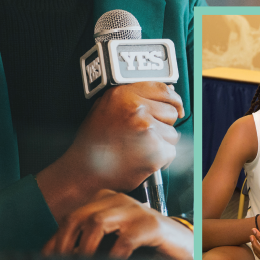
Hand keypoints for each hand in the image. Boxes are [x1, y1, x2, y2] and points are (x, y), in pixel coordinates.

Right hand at [37, 82, 183, 218]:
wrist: (84, 170)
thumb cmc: (94, 142)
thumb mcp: (106, 106)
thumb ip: (133, 96)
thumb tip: (167, 91)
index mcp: (124, 94)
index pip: (163, 89)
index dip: (172, 99)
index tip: (176, 106)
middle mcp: (136, 109)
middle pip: (171, 112)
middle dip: (163, 124)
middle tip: (144, 135)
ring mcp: (147, 130)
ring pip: (172, 134)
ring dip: (161, 143)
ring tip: (140, 148)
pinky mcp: (154, 151)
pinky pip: (170, 152)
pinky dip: (160, 159)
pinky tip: (143, 159)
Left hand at [42, 190, 192, 259]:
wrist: (183, 245)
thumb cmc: (145, 244)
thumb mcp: (113, 241)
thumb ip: (91, 243)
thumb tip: (61, 256)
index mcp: (107, 200)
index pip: (72, 217)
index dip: (55, 241)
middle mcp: (119, 200)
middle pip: (79, 215)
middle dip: (64, 243)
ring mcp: (135, 210)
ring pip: (97, 222)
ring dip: (83, 249)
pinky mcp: (151, 226)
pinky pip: (124, 240)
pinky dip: (112, 257)